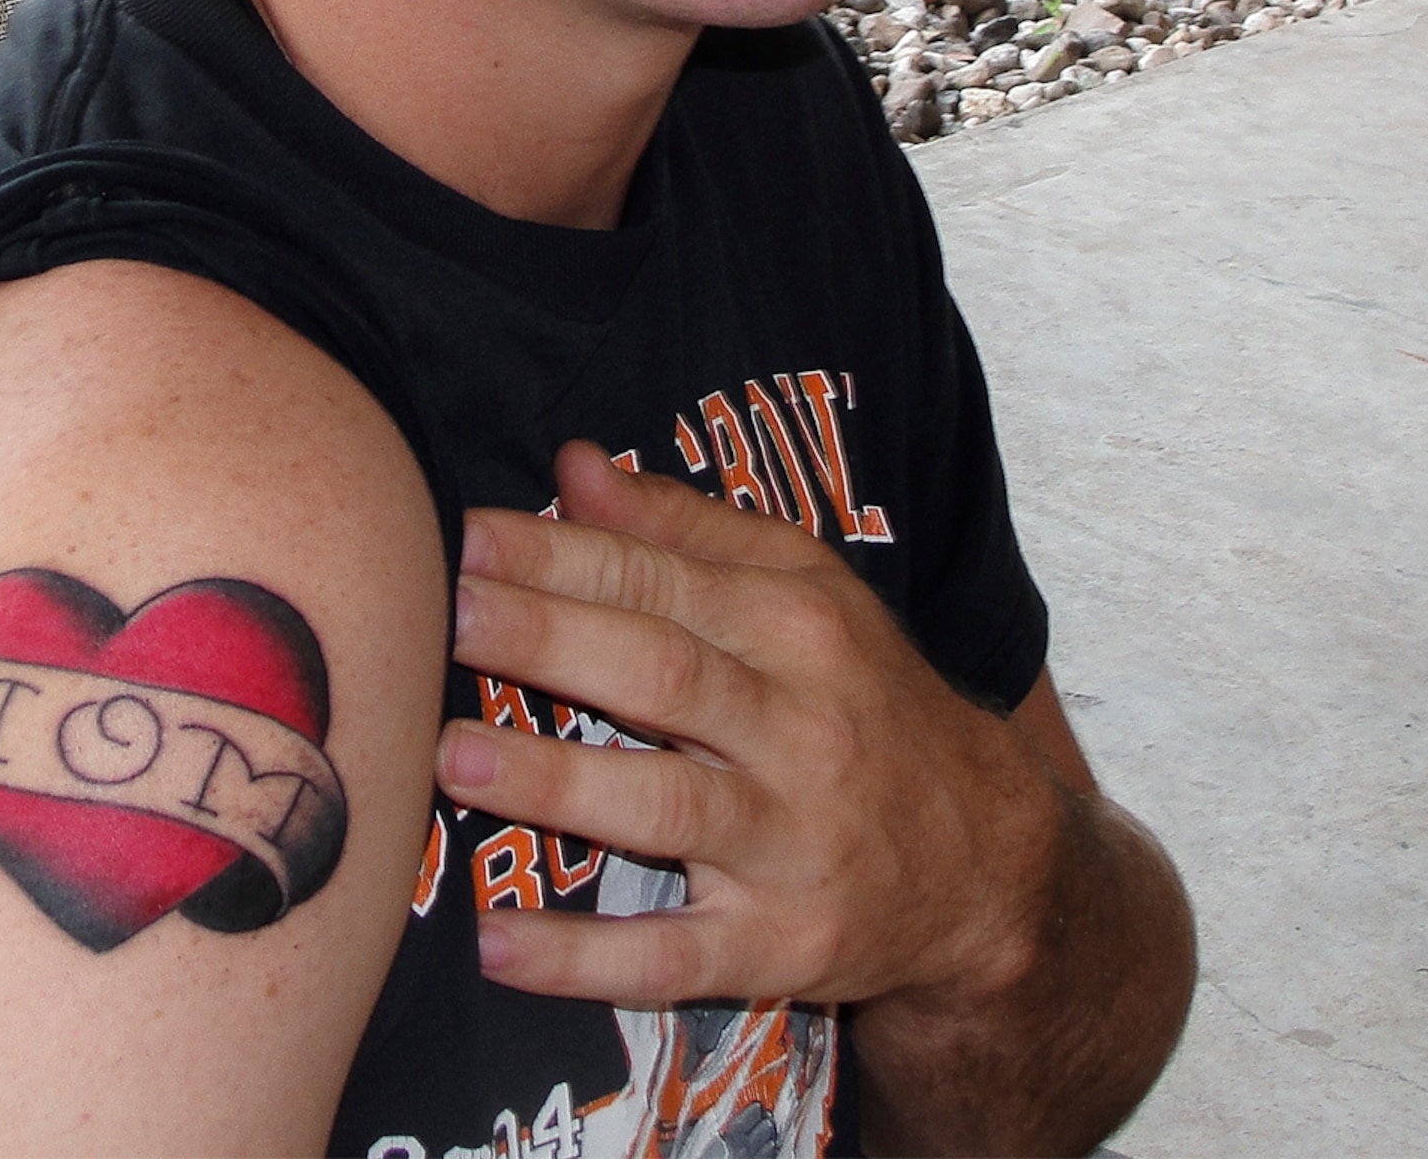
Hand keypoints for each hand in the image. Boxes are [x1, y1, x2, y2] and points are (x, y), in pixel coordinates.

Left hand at [435, 440, 1059, 1012]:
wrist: (988, 866)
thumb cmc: (864, 706)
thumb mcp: (806, 596)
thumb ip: (686, 532)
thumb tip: (572, 467)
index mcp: (798, 630)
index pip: (661, 582)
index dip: (559, 557)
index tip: (463, 534)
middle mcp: (800, 730)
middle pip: (663, 675)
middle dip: (547, 641)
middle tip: (438, 615)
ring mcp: (792, 845)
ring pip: (667, 810)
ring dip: (556, 786)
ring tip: (451, 759)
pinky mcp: (782, 946)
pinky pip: (674, 957)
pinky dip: (585, 960)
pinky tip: (496, 946)